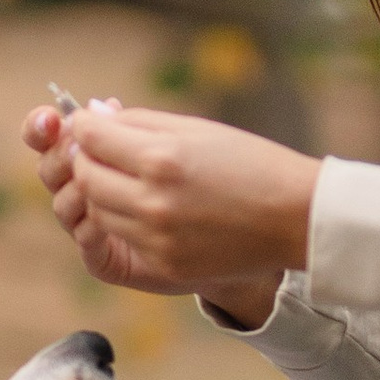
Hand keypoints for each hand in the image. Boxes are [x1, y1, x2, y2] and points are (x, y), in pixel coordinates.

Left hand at [21, 100, 314, 325]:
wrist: (296, 218)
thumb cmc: (252, 164)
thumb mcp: (198, 130)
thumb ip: (141, 122)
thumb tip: (96, 115)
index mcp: (161, 159)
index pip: (91, 138)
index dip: (83, 126)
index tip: (88, 124)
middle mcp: (152, 200)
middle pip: (85, 177)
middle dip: (86, 159)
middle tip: (99, 151)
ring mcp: (156, 238)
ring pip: (97, 211)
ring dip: (101, 191)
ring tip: (124, 178)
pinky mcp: (163, 264)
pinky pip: (122, 238)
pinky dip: (123, 220)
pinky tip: (145, 206)